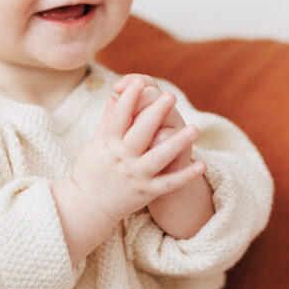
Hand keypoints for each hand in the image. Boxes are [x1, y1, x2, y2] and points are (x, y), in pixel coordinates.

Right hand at [71, 77, 204, 222]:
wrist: (87, 207)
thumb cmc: (90, 170)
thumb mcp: (94, 144)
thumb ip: (106, 121)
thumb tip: (113, 97)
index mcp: (108, 143)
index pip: (118, 116)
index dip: (128, 98)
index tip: (137, 81)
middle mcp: (122, 158)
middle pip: (140, 133)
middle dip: (154, 113)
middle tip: (171, 96)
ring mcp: (135, 176)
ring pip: (158, 158)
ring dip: (176, 143)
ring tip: (194, 129)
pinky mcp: (145, 192)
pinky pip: (168, 184)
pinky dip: (185, 176)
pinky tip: (201, 165)